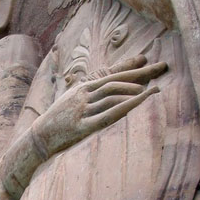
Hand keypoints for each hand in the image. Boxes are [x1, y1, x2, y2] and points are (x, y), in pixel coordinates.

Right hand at [0, 56, 165, 199]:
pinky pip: (108, 115)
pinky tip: (139, 102)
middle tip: (161, 67)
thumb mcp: (72, 101)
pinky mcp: (82, 126)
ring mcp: (82, 110)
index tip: (148, 60)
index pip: (111, 74)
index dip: (130, 67)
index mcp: (82, 88)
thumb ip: (90, 93)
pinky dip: (126, 106)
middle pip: (116, 80)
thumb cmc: (58, 121)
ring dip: (134, 90)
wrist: (38, 138)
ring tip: (153, 88)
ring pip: (112, 95)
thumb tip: (108, 87)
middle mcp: (83, 95)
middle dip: (140, 73)